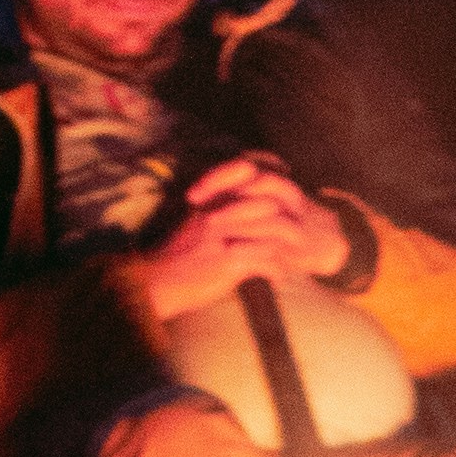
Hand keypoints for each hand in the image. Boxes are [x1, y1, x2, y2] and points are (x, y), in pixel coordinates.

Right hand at [132, 153, 349, 322]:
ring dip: (287, 248)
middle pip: (267, 204)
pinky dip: (276, 271)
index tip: (281, 203)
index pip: (245, 172)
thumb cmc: (177, 258)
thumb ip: (216, 212)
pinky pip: (265, 260)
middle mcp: (218, 213)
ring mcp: (223, 236)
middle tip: (298, 237)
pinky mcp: (228, 262)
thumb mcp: (193, 225)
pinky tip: (277, 278)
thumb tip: (246, 210)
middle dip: (287, 222)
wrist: (158, 284)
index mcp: (210, 201)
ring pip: (271, 232)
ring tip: (294, 260)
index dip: (269, 182)